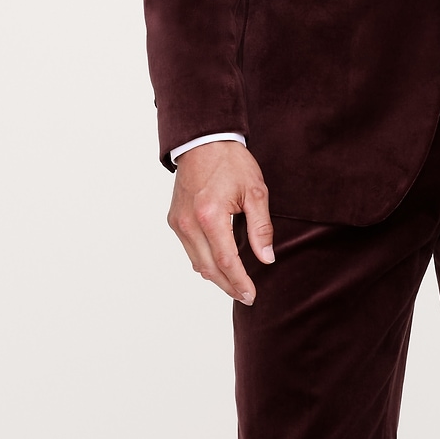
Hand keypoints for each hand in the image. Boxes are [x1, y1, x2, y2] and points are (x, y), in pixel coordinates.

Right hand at [167, 142, 274, 303]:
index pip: (226, 261)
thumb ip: (261, 228)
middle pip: (208, 268)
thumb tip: (266, 258)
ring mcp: (178, 222)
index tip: (251, 295)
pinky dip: (204, 262)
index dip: (239, 282)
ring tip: (235, 284)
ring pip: (196, 263)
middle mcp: (189, 223)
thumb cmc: (231, 162)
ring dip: (216, 277)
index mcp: (210, 215)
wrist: (203, 142)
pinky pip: (189, 250)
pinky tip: (219, 265)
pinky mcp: (174, 220)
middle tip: (246, 296)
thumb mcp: (256, 192)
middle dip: (228, 286)